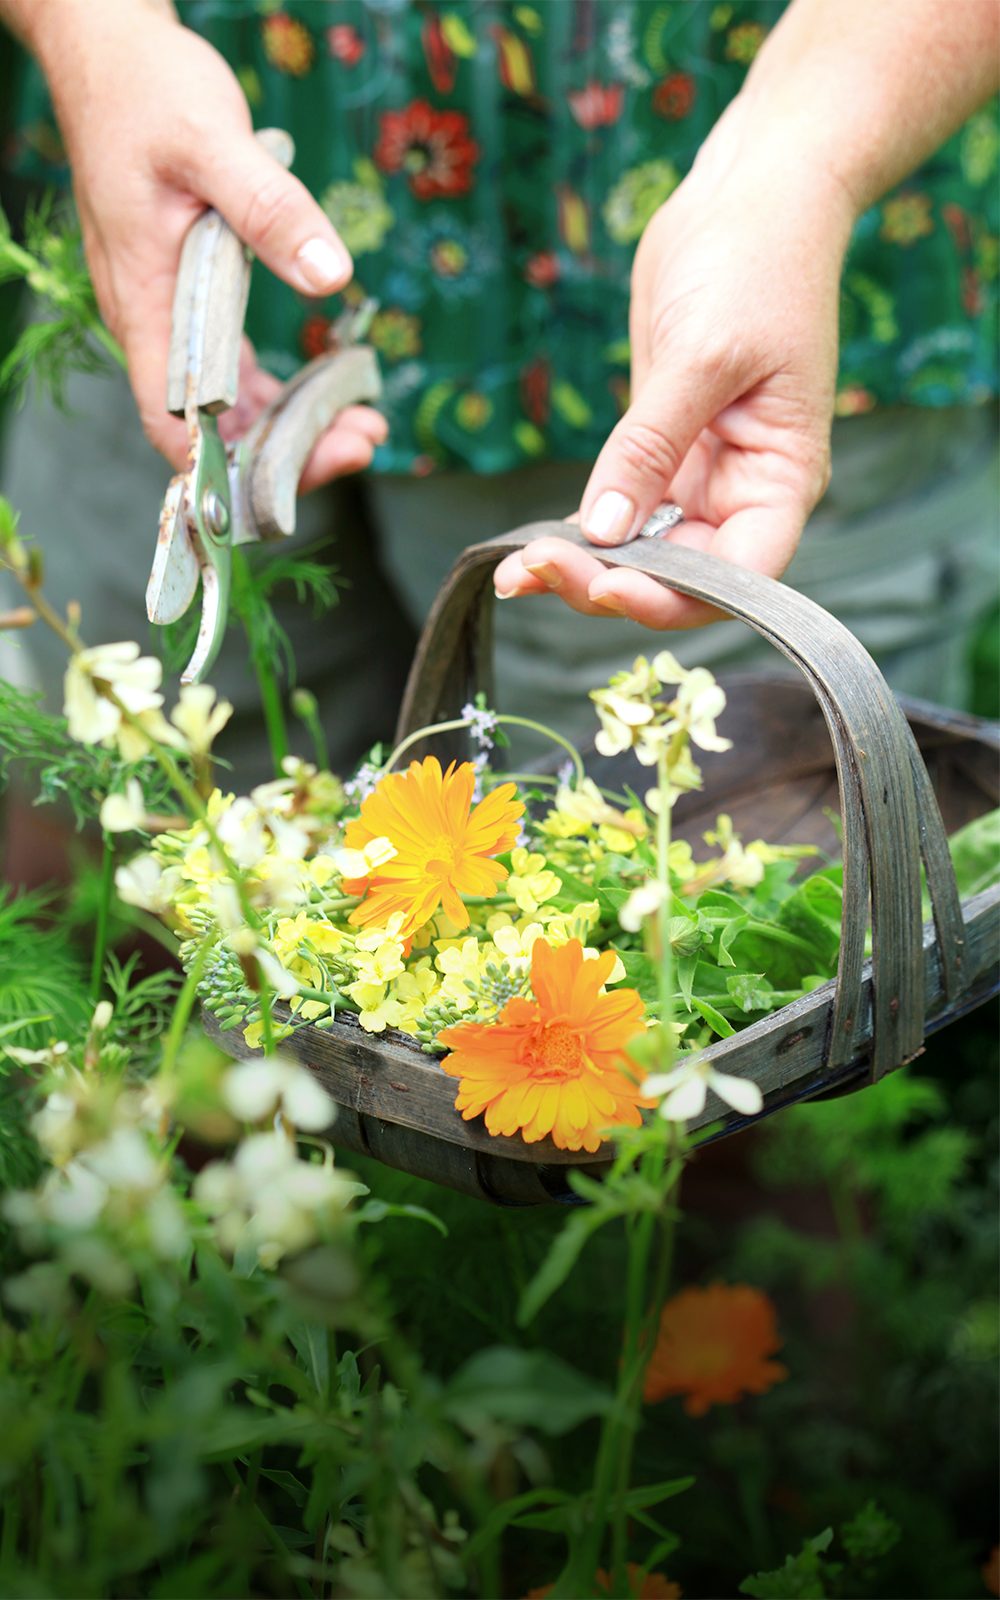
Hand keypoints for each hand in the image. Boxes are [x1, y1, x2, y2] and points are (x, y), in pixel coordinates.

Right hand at [37, 2, 385, 485]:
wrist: (113, 54)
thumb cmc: (144, 93)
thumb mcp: (212, 142)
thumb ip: (270, 210)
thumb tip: (330, 279)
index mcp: (145, 304)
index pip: (176, 423)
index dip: (234, 465)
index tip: (306, 467)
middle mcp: (155, 325)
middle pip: (214, 429)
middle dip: (288, 451)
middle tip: (364, 441)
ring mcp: (175, 317)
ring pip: (230, 405)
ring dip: (293, 426)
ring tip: (363, 424)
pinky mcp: (195, 301)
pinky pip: (236, 371)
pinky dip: (282, 391)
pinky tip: (331, 389)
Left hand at [494, 118, 854, 627]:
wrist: (749, 194)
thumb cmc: (757, 263)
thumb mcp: (701, 356)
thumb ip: (650, 446)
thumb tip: (603, 527)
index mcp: (779, 480)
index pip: (738, 578)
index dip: (673, 597)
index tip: (607, 585)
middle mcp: (741, 492)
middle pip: (680, 578)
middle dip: (609, 584)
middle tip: (533, 571)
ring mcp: (698, 474)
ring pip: (642, 552)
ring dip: (582, 567)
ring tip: (514, 570)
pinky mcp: (657, 448)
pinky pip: (617, 510)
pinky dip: (577, 533)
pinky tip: (529, 546)